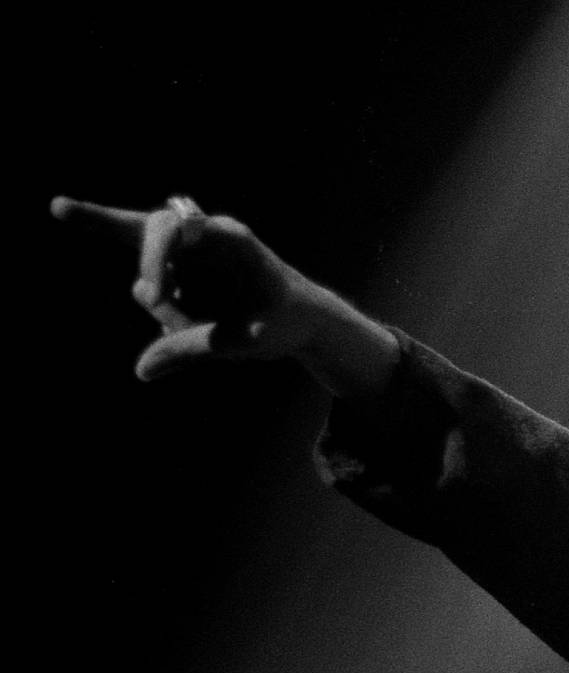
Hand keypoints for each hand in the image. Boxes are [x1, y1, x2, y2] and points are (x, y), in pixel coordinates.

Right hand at [49, 194, 397, 395]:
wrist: (310, 319)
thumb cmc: (288, 324)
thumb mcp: (247, 343)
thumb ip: (194, 350)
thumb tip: (143, 371)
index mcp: (235, 243)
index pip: (179, 231)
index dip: (159, 258)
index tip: (149, 292)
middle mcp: (210, 235)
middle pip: (153, 234)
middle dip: (152, 270)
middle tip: (150, 289)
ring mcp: (193, 248)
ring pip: (152, 272)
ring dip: (168, 309)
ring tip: (211, 332)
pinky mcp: (181, 264)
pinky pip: (140, 253)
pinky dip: (119, 246)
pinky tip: (62, 208)